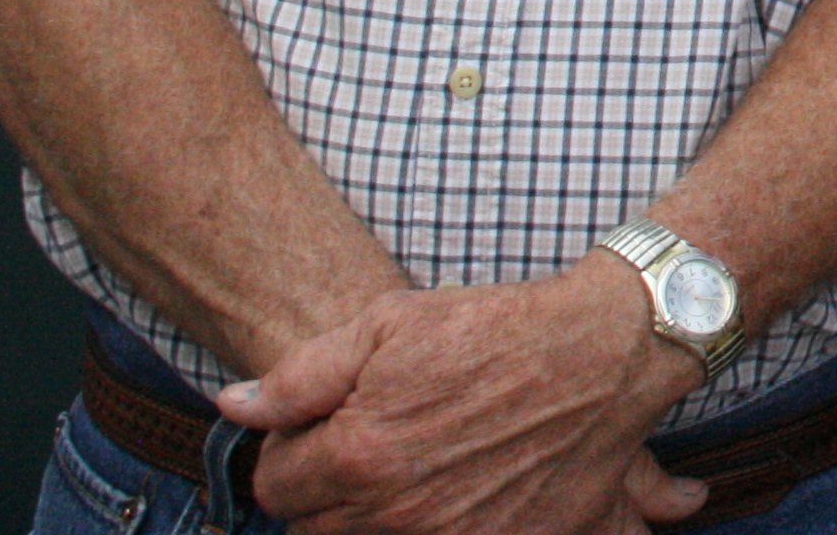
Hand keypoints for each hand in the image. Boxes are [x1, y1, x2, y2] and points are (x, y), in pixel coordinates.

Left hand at [216, 256, 709, 534]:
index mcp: (356, 457)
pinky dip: (435, 527)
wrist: (602, 351)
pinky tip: (456, 493)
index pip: (275, 485)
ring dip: (378, 515)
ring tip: (414, 467)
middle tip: (370, 446)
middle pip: (317, 529)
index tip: (322, 431)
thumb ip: (301, 375)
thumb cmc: (496, 329)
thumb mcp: (389, 323)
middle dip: (328, 492)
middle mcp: (396, 513)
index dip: (291, 452)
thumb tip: (234, 407)